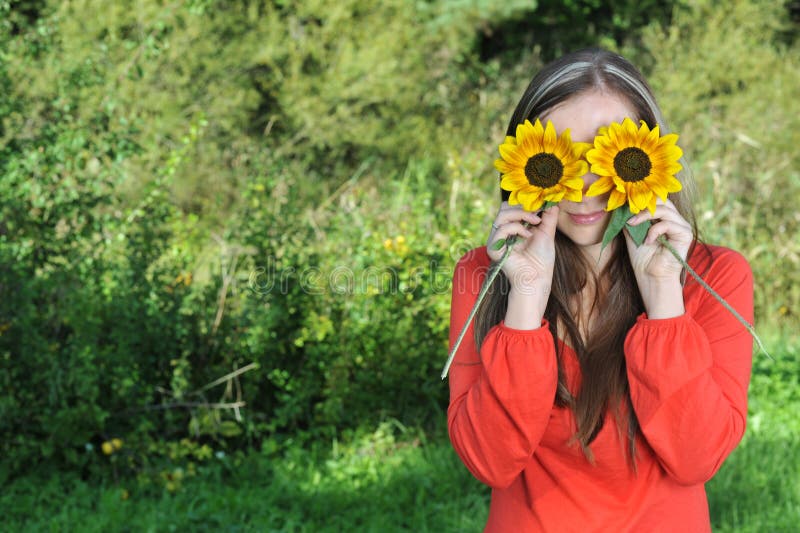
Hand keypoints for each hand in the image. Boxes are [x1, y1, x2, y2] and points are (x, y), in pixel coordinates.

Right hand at [487, 202, 558, 290]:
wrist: (537, 278)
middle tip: (538, 214)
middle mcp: (502, 233)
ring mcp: (496, 241)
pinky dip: (516, 228)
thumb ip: (548, 216)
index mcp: (512, 228)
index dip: (524, 203)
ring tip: (536, 222)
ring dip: (521, 215)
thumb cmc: (542, 260)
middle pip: (504, 208)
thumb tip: (552, 200)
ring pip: (502, 215)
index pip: (511, 207)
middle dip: (523, 207)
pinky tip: (528, 236)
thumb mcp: (547, 232)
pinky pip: (501, 229)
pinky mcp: (493, 249)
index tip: (540, 205)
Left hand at [624, 199, 691, 317]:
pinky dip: (654, 230)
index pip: (656, 199)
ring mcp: (682, 226)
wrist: (650, 277)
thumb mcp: (632, 234)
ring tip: (633, 225)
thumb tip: (623, 204)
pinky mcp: (686, 234)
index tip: (625, 206)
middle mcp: (675, 219)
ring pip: (665, 209)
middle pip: (662, 200)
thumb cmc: (642, 258)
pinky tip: (647, 241)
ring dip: (644, 216)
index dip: (641, 199)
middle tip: (629, 215)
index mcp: (664, 218)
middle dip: (642, 205)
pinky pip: (669, 223)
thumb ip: (631, 218)